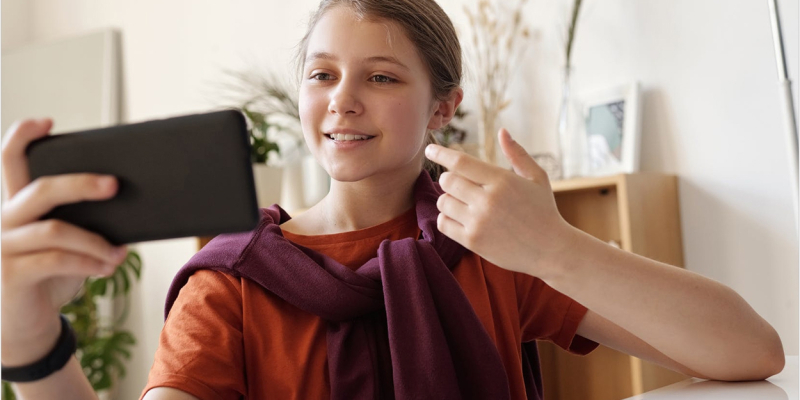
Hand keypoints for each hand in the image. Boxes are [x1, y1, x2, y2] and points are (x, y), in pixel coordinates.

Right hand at [1, 118, 127, 365]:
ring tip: (119, 253)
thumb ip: (82, 222)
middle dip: (81, 184)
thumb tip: (128, 204)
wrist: (26, 326)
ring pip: (55, 229)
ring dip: (96, 241)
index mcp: (15, 206)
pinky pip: (57, 260)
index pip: (9, 160)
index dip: (21, 136)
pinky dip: (90, 262)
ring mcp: (2, 247)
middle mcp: (2, 220)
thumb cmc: (51, 277)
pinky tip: (108, 267)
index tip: (46, 122)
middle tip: (115, 185)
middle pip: (40, 189)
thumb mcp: (67, 245)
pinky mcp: (10, 275)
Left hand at [424, 128, 576, 276]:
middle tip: (460, 184)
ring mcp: (478, 222)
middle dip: (449, 179)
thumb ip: (517, 154)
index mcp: (502, 181)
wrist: (551, 250)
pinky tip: (461, 218)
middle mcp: (488, 200)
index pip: (460, 162)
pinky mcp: (472, 241)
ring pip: (443, 202)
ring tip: (464, 203)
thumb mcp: (536, 178)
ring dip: (448, 199)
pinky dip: (447, 218)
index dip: (441, 154)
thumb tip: (502, 131)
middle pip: (447, 181)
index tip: (430, 150)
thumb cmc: (543, 210)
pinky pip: (443, 223)